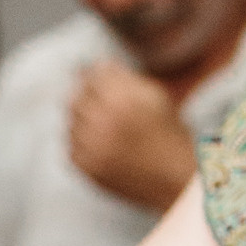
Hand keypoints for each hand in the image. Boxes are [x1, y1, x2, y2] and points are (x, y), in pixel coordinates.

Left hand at [66, 64, 195, 211]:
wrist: (175, 180)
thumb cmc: (169, 134)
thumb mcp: (154, 96)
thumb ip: (122, 77)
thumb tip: (94, 65)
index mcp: (122, 100)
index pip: (90, 75)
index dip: (94, 75)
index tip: (98, 78)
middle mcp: (102, 122)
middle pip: (75, 96)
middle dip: (87, 97)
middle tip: (104, 106)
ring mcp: (91, 147)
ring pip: (70, 121)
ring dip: (84, 120)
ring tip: (108, 129)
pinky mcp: (85, 166)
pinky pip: (71, 144)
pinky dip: (83, 142)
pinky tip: (104, 146)